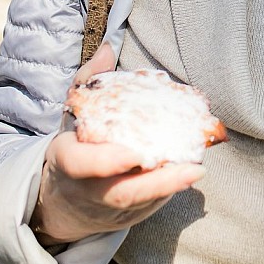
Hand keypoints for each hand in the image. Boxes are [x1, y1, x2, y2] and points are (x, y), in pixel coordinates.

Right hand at [30, 43, 205, 244]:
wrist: (67, 199)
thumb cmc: (76, 145)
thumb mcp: (72, 114)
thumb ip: (89, 81)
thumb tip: (107, 47)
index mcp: (69, 162)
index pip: (81, 165)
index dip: (106, 162)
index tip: (135, 155)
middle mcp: (88, 190)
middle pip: (121, 193)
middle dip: (156, 183)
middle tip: (190, 167)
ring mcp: (110, 208)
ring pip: (141, 203)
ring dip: (171, 186)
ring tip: (197, 168)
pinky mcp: (130, 215)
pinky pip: (151, 204)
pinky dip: (172, 187)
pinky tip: (191, 170)